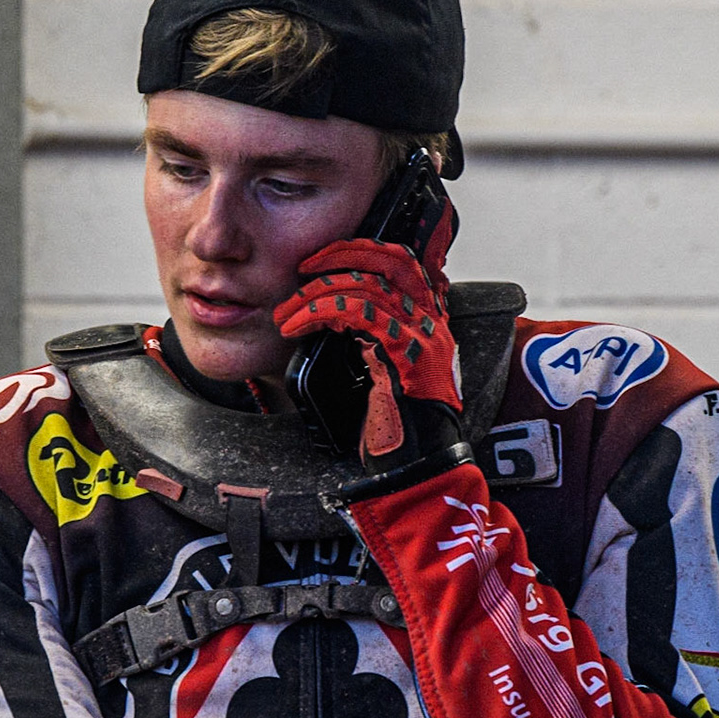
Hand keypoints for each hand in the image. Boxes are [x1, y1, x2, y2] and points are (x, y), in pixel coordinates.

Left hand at [272, 236, 461, 469]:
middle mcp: (431, 322)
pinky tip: (296, 326)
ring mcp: (421, 335)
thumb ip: (368, 340)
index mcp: (428, 323)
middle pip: (391, 260)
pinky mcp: (403, 352)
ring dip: (316, 293)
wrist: (414, 465)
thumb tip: (330, 318)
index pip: (402, 264)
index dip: (363, 252)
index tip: (325, 260)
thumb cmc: (394, 427)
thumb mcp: (381, 373)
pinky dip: (319, 312)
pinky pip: (357, 311)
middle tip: (305, 265)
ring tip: (286, 313)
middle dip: (343, 253)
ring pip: (366, 284)